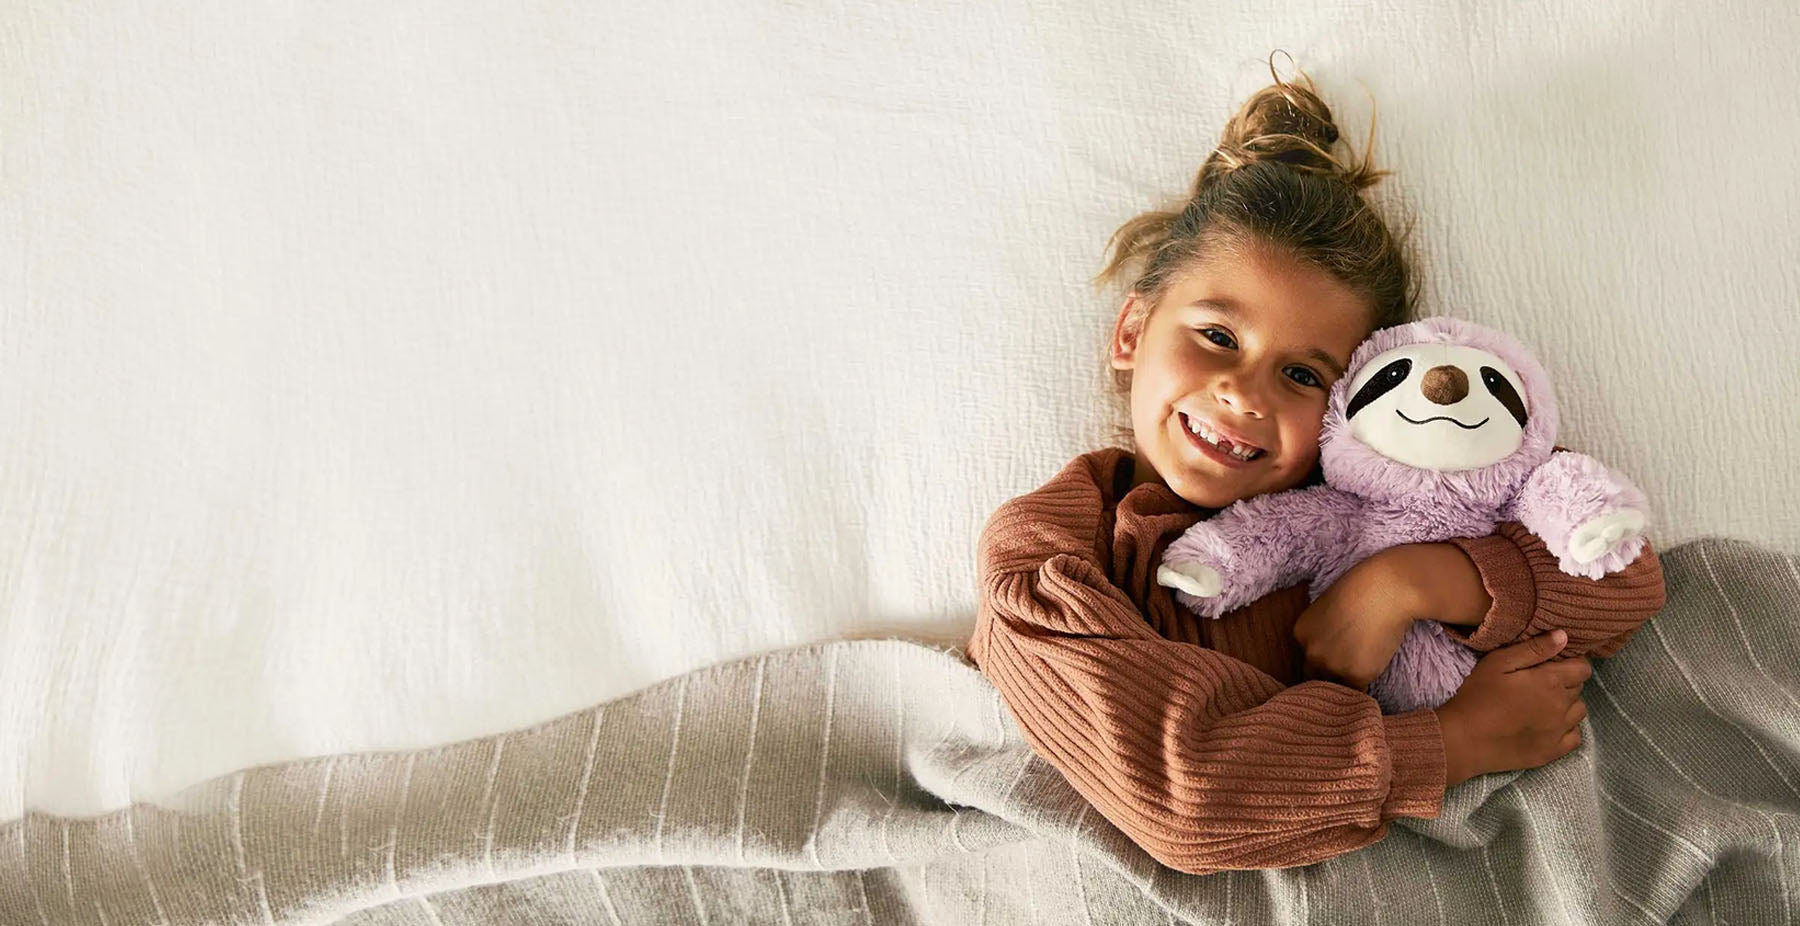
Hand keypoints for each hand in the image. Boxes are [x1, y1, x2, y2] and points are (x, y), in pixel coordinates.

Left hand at [1293, 544, 1492, 688]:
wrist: (1387, 588)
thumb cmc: (1365, 591)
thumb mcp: (1330, 608)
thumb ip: (1325, 633)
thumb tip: (1333, 653)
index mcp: (1301, 633)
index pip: (1307, 660)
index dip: (1323, 667)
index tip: (1333, 674)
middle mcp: (1310, 651)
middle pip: (1315, 678)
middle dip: (1328, 684)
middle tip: (1340, 693)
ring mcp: (1331, 665)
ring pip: (1335, 689)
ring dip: (1345, 692)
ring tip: (1356, 695)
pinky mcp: (1354, 675)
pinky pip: (1357, 693)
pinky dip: (1364, 695)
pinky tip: (1371, 694)